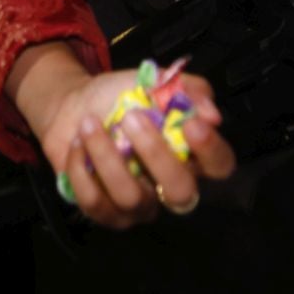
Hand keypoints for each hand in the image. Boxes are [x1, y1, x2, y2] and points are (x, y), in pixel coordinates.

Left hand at [8, 44, 234, 229]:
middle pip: (181, 192)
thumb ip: (186, 89)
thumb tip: (211, 113)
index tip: (192, 124)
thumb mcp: (152, 81)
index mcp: (189, 154)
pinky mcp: (104, 212)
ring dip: (106, 156)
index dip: (211, 150)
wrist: (73, 106)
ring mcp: (138, 205)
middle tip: (130, 118)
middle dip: (155, 154)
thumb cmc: (119, 96)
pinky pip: (95, 202)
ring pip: (131, 198)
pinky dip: (80, 167)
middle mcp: (168, 186)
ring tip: (88, 123)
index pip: (220, 166)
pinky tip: (77, 143)